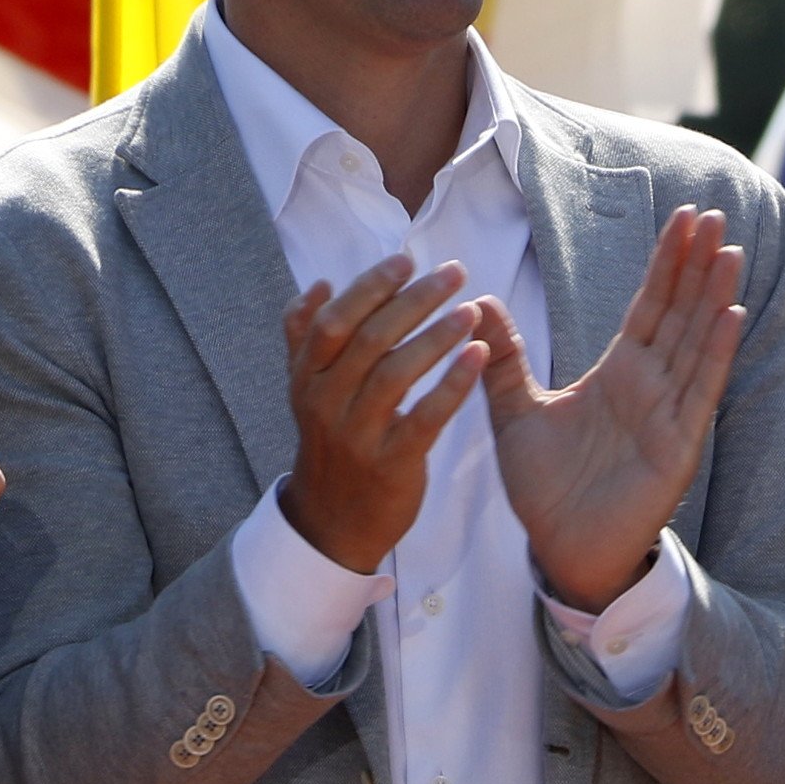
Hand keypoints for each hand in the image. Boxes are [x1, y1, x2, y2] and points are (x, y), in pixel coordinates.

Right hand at [277, 256, 483, 574]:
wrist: (332, 523)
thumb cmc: (330, 443)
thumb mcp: (306, 391)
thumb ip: (305, 337)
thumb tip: (320, 285)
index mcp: (306, 378)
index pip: (334, 320)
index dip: (370, 287)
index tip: (406, 260)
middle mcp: (326, 402)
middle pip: (369, 338)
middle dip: (414, 299)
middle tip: (454, 272)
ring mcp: (357, 434)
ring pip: (396, 372)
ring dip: (437, 336)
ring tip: (470, 311)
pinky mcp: (392, 463)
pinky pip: (425, 417)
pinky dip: (453, 383)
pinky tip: (478, 356)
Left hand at [476, 204, 745, 610]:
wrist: (561, 549)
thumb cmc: (545, 488)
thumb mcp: (514, 413)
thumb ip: (503, 358)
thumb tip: (478, 300)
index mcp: (618, 373)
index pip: (649, 305)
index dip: (666, 263)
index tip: (683, 217)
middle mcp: (651, 386)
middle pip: (680, 312)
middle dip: (697, 264)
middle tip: (714, 214)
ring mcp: (669, 413)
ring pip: (697, 342)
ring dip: (714, 295)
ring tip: (730, 249)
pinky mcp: (678, 446)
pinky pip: (700, 390)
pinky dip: (715, 351)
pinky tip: (730, 313)